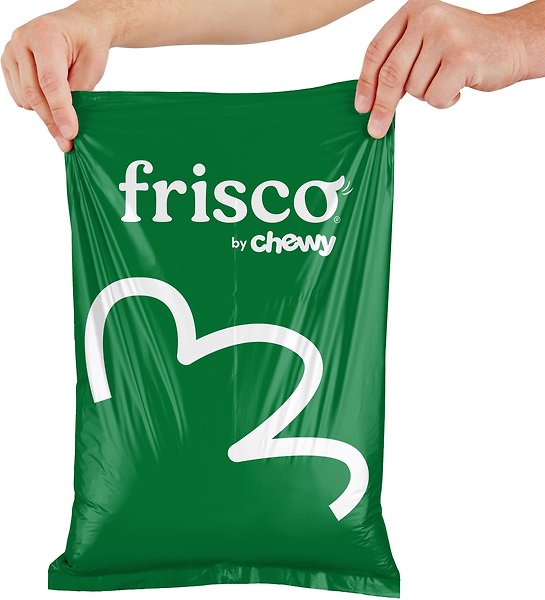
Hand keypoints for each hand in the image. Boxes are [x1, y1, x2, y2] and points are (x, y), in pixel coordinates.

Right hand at [1, 6, 111, 151]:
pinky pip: (20, 96)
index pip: (50, 82)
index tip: (70, 133)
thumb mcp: (92, 66)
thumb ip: (78, 91)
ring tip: (65, 115)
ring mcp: (11, 52)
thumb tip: (68, 122)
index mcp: (45, 36)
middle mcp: (22, 41)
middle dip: (53, 122)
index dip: (60, 111)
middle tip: (68, 142)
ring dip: (45, 114)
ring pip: (26, 98)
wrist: (79, 26)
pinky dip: (36, 105)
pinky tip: (51, 101)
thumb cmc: (88, 43)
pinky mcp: (8, 64)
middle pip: (35, 93)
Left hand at [355, 0, 528, 138]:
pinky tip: (458, 86)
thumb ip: (401, 60)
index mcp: (413, 11)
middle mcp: (427, 18)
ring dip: (427, 94)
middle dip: (382, 107)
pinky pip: (435, 97)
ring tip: (446, 79)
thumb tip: (372, 99)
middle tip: (376, 129)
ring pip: (414, 89)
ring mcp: (445, 36)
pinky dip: (445, 101)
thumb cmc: (464, 48)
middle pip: (391, 74)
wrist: (511, 43)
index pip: (376, 51)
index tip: (361, 107)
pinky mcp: (461, 58)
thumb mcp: (427, 42)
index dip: (365, 83)